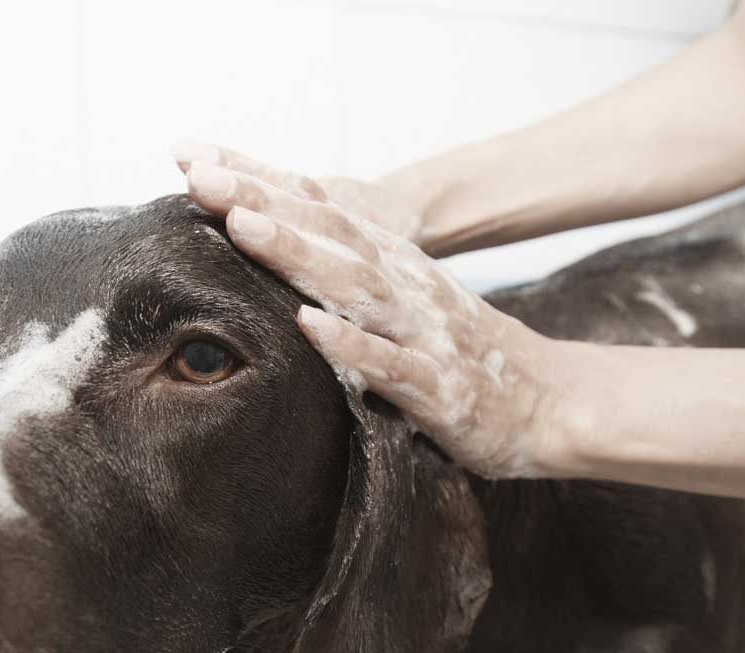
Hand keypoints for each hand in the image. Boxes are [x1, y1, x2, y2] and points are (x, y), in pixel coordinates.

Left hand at [171, 141, 573, 478]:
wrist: (549, 402)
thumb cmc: (461, 355)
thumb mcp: (403, 303)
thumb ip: (348, 277)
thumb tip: (277, 251)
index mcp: (391, 263)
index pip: (318, 209)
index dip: (259, 181)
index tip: (195, 159)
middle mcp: (404, 285)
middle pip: (327, 233)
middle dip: (263, 202)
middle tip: (202, 177)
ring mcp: (421, 332)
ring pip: (354, 286)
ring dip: (298, 255)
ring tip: (244, 227)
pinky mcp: (436, 386)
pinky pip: (388, 364)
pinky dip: (349, 345)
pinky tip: (309, 327)